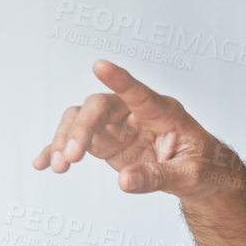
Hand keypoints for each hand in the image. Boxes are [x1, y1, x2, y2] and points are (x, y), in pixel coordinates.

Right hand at [32, 60, 243, 199]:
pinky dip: (58, 150)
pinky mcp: (107, 141)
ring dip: (65, 140)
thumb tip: (123, 181)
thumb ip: (159, 176)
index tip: (99, 65)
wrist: (202, 175)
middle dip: (80, 129)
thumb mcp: (190, 176)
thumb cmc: (204, 167)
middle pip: (99, 107)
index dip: (120, 79)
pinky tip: (42, 163)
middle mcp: (135, 113)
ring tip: (59, 167)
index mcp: (164, 112)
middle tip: (70, 158)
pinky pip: (77, 141)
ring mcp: (118, 126)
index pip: (139, 93)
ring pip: (81, 120)